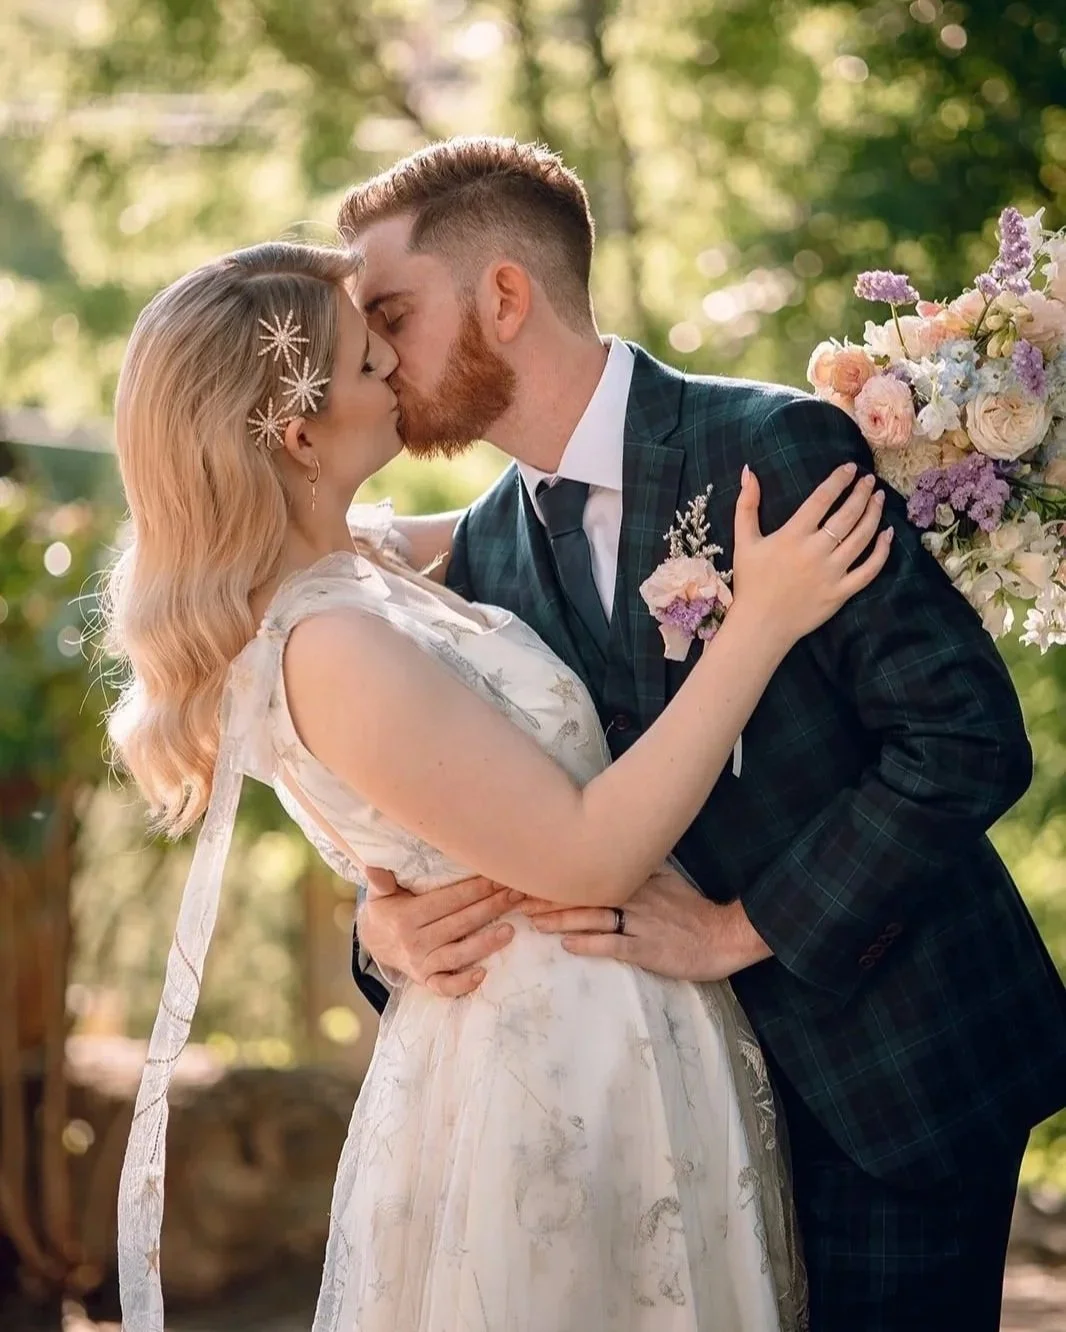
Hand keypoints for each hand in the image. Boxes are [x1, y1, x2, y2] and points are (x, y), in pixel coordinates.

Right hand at [357, 868, 521, 996]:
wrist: (375, 943)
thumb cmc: (387, 910)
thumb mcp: (380, 894)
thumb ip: (381, 880)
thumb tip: (373, 866)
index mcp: (406, 917)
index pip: (446, 901)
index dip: (473, 889)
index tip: (497, 878)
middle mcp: (414, 942)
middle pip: (458, 924)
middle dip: (490, 908)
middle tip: (515, 895)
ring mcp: (421, 964)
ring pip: (457, 955)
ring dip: (485, 943)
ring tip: (510, 930)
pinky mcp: (426, 981)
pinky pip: (445, 986)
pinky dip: (462, 984)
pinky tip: (483, 974)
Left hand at [517, 865, 770, 982]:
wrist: (722, 936)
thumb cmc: (692, 911)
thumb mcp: (665, 880)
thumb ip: (637, 870)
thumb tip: (610, 857)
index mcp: (637, 880)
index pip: (590, 874)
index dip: (559, 876)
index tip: (530, 875)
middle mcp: (635, 897)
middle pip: (584, 894)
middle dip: (549, 896)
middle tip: (518, 898)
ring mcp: (640, 923)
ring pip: (593, 917)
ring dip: (561, 918)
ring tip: (533, 920)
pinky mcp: (646, 949)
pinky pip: (613, 945)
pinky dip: (589, 944)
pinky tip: (567, 944)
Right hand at [733, 462, 892, 649]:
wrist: (760, 625)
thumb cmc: (751, 582)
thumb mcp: (743, 541)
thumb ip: (746, 505)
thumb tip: (749, 471)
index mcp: (792, 536)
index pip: (822, 499)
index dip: (839, 480)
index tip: (851, 468)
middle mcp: (815, 551)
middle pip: (847, 515)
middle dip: (862, 493)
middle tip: (870, 480)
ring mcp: (831, 573)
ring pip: (862, 538)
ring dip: (874, 515)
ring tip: (879, 499)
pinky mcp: (841, 592)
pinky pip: (869, 570)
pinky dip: (882, 552)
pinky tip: (888, 535)